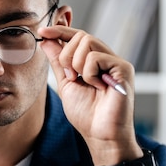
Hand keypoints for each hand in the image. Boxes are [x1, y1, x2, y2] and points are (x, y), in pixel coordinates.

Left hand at [38, 25, 140, 163]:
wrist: (100, 134)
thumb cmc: (86, 114)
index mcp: (93, 61)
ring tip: (84, 82)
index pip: (77, 37)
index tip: (42, 31)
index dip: (59, 31)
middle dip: (66, 54)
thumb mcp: (66, 83)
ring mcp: (115, 62)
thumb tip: (46, 41)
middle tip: (69, 75)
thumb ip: (58, 62)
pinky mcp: (123, 68)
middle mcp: (106, 58)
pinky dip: (88, 72)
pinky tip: (97, 86)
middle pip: (81, 36)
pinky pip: (96, 57)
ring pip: (87, 42)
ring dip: (76, 64)